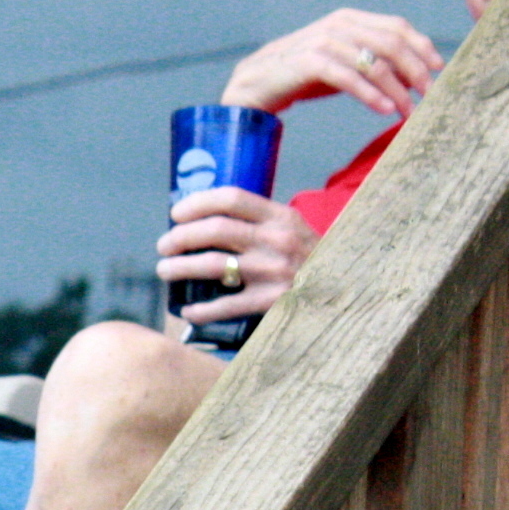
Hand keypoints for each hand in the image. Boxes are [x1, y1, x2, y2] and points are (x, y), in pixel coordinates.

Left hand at [157, 187, 318, 323]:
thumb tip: (203, 221)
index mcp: (280, 216)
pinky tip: (188, 311)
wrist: (344, 290)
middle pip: (215, 231)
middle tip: (164, 245)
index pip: (231, 198)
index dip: (197, 203)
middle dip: (180, 237)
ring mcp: (273, 271)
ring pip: (212, 265)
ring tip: (165, 270)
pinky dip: (200, 310)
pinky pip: (224, 306)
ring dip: (180, 267)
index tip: (176, 213)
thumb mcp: (291, 230)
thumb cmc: (308, 259)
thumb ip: (258, 222)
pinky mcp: (271, 302)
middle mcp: (276, 240)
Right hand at [220, 8, 443, 118]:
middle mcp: (338, 25)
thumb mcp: (342, 62)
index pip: (397, 27)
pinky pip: (349, 78)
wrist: (255, 83)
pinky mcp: (308, 63)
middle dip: (415, 71)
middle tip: (429, 95)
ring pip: (374, 63)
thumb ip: (372, 61)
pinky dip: (370, 94)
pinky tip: (385, 109)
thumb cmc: (302, 75)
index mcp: (350, 19)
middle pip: (391, 44)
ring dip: (397, 90)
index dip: (422, 47)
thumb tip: (413, 76)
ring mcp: (322, 42)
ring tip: (408, 112)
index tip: (439, 69)